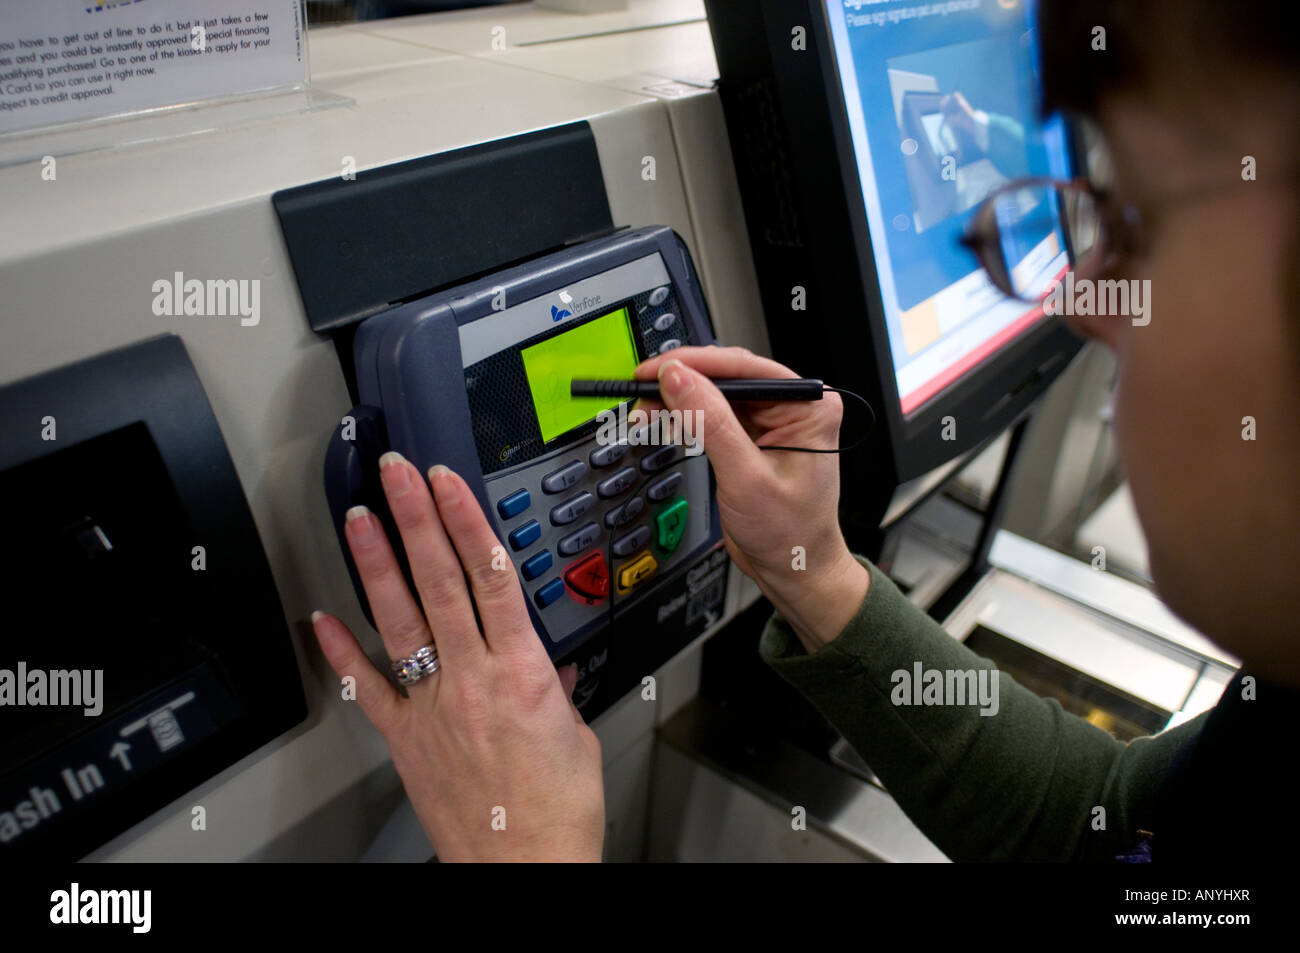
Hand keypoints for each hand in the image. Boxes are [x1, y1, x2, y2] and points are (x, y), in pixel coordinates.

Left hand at [311, 456, 604, 861]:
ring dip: (377, 564)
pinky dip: (343, 652)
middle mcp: (473, 678)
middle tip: (397, 474)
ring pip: (402, 619)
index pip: (492, 574)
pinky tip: (322, 619)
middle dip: (416, 519)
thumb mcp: (576, 733)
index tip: (449, 481)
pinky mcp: (406, 738)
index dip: (466, 520)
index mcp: (523, 669)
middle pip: (440, 581)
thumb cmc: (557, 810)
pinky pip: (369, 689)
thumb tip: (554, 667)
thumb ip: (558, 689)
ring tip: (359, 519)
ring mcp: (433, 705)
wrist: (525, 867)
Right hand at [634, 346, 868, 651]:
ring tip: (647, 408)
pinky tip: (664, 419)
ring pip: (715, 394)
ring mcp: (771, 421)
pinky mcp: (751, 437)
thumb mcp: (746, 477)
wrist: (794, 571)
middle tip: (643, 388)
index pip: (745, 367)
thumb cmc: (791, 533)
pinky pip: (713, 415)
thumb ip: (711, 423)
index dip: (695, 364)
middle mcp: (793, 406)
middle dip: (682, 382)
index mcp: (809, 405)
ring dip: (679, 399)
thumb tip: (679, 379)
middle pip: (727, 376)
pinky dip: (685, 417)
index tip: (656, 369)